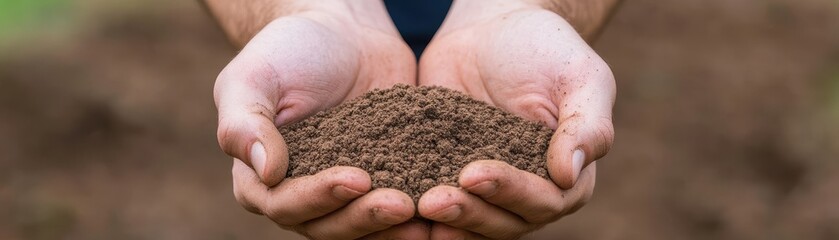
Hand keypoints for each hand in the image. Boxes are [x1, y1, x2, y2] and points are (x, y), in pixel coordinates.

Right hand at [213, 2, 425, 238]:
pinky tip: (446, 207)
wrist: (342, 33)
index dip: (320, 197)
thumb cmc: (288, 50)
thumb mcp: (253, 78)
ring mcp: (345, 194)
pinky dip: (420, 211)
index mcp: (261, 180)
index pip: (285, 204)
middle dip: (366, 218)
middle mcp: (302, 196)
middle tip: (402, 204)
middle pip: (330, 226)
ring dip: (394, 227)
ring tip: (427, 218)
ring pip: (365, 226)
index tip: (357, 178)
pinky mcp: (384, 181)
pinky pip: (399, 206)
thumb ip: (245, 124)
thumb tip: (267, 172)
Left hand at [417, 0, 615, 237]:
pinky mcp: (445, 174)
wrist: (494, 30)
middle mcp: (525, 194)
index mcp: (567, 180)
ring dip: (443, 220)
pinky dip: (416, 206)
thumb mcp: (581, 78)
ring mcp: (484, 190)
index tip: (474, 173)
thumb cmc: (548, 50)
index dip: (510, 192)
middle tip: (433, 201)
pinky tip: (393, 201)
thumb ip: (587, 126)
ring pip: (468, 222)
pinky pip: (432, 197)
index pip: (543, 201)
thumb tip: (570, 174)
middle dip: (469, 213)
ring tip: (416, 206)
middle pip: (502, 222)